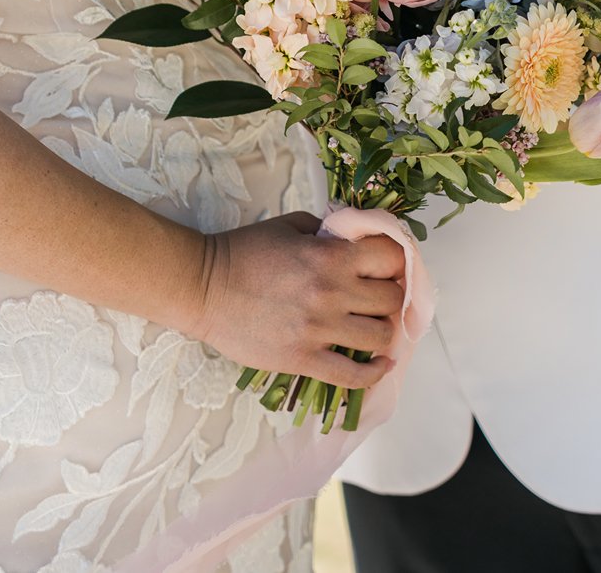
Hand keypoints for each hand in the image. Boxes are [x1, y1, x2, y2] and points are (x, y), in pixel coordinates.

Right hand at [193, 213, 404, 388]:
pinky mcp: (303, 359)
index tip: (389, 267)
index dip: (396, 261)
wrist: (204, 287)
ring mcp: (318, 329)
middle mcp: (332, 291)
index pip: (391, 258)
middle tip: (381, 298)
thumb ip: (328, 230)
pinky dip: (373, 373)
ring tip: (373, 327)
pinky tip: (379, 365)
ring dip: (383, 332)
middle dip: (391, 297)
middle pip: (391, 300)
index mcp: (330, 254)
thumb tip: (356, 238)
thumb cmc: (245, 251)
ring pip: (380, 338)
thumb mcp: (290, 225)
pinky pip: (353, 376)